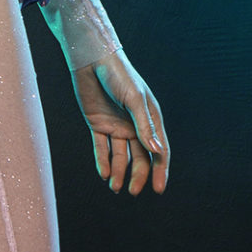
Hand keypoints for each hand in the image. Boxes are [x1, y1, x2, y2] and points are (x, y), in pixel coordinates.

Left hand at [72, 52, 168, 196]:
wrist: (92, 59)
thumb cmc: (118, 75)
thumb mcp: (134, 100)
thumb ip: (144, 126)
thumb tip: (156, 151)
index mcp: (150, 118)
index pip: (159, 150)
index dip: (160, 170)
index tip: (158, 189)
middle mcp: (135, 125)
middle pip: (140, 157)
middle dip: (138, 175)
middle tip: (132, 191)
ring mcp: (116, 125)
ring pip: (120, 156)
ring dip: (119, 172)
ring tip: (115, 187)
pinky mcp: (98, 124)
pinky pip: (102, 148)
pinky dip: (103, 162)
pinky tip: (104, 174)